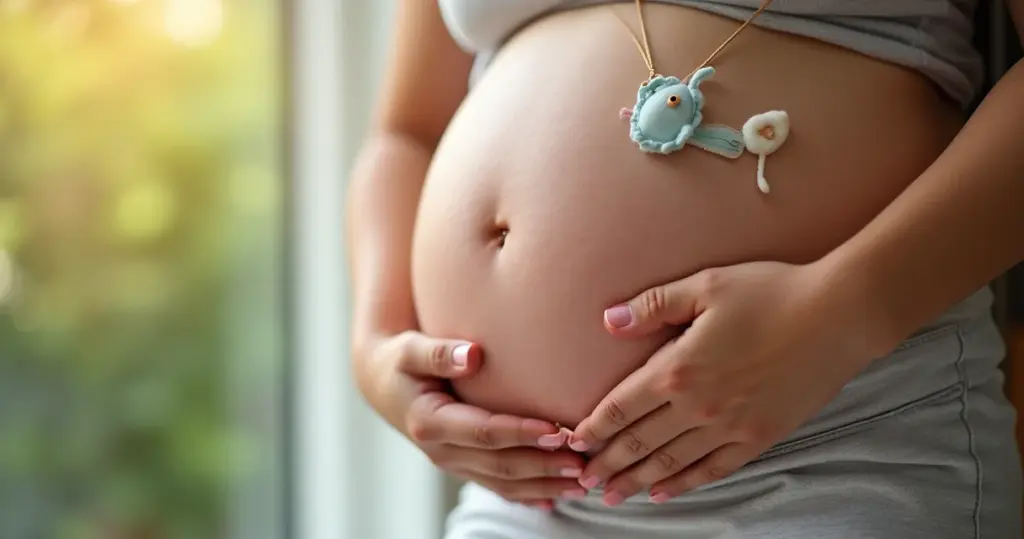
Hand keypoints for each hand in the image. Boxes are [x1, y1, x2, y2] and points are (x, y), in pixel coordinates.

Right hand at [362, 331, 586, 509]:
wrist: (382, 385)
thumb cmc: (400, 361)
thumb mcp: (410, 349)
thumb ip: (439, 352)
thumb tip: (473, 354)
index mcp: (429, 422)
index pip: (484, 432)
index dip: (521, 433)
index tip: (558, 429)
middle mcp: (442, 451)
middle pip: (500, 465)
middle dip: (543, 466)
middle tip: (583, 461)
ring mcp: (453, 464)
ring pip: (503, 484)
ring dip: (544, 486)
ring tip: (583, 483)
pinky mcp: (463, 467)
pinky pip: (498, 487)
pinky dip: (528, 495)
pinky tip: (556, 499)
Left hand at [567, 261, 876, 504]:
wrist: (838, 316)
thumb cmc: (771, 292)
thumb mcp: (705, 286)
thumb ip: (652, 306)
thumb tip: (608, 321)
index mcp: (678, 368)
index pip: (622, 406)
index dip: (595, 426)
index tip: (574, 441)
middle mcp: (699, 405)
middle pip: (640, 442)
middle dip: (608, 463)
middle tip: (583, 480)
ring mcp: (730, 426)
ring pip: (672, 462)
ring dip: (638, 481)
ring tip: (613, 495)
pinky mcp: (759, 437)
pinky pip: (713, 469)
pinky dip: (685, 483)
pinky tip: (665, 492)